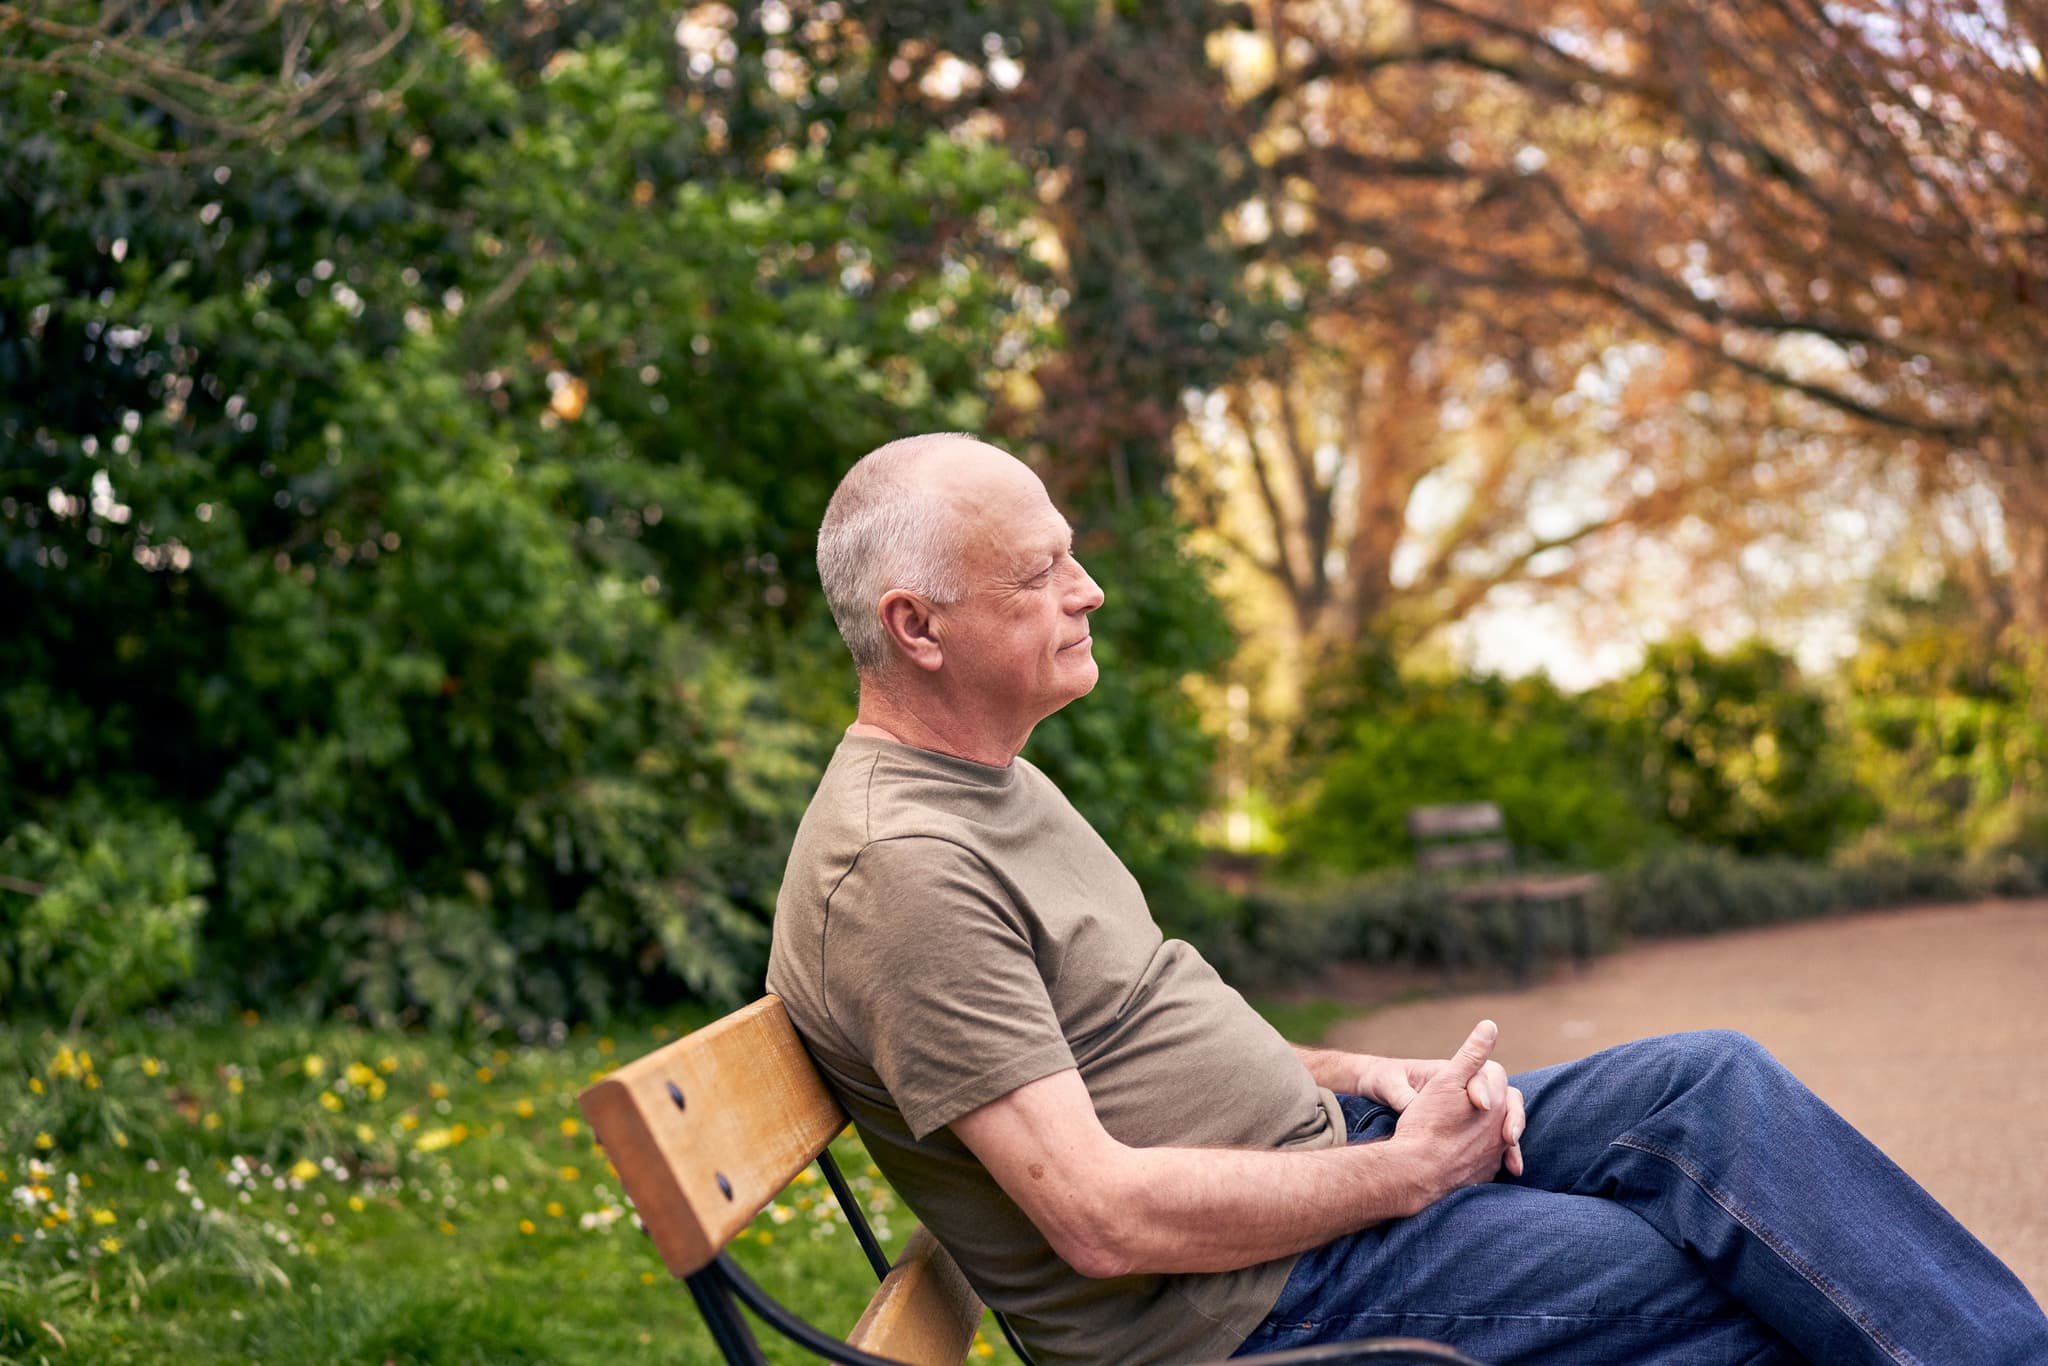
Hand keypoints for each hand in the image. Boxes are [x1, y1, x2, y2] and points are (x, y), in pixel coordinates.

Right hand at [1384, 1020, 1525, 1211]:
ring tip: (1473, 1126)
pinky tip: (1466, 1150)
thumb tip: (1490, 1025)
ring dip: (1493, 1128)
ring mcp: (1494, 1153)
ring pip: (1500, 1134)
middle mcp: (1500, 1128)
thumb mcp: (1446, 1079)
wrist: (1416, 1171)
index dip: (1480, 1075)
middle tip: (1479, 1103)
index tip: (1465, 1081)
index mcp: (1495, 1100)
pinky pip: (1490, 1159)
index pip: (1497, 1078)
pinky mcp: (1484, 1174)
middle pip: (1505, 1107)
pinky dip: (1482, 1151)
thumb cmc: (1427, 1122)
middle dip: (1494, 1103)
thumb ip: (1472, 1054)